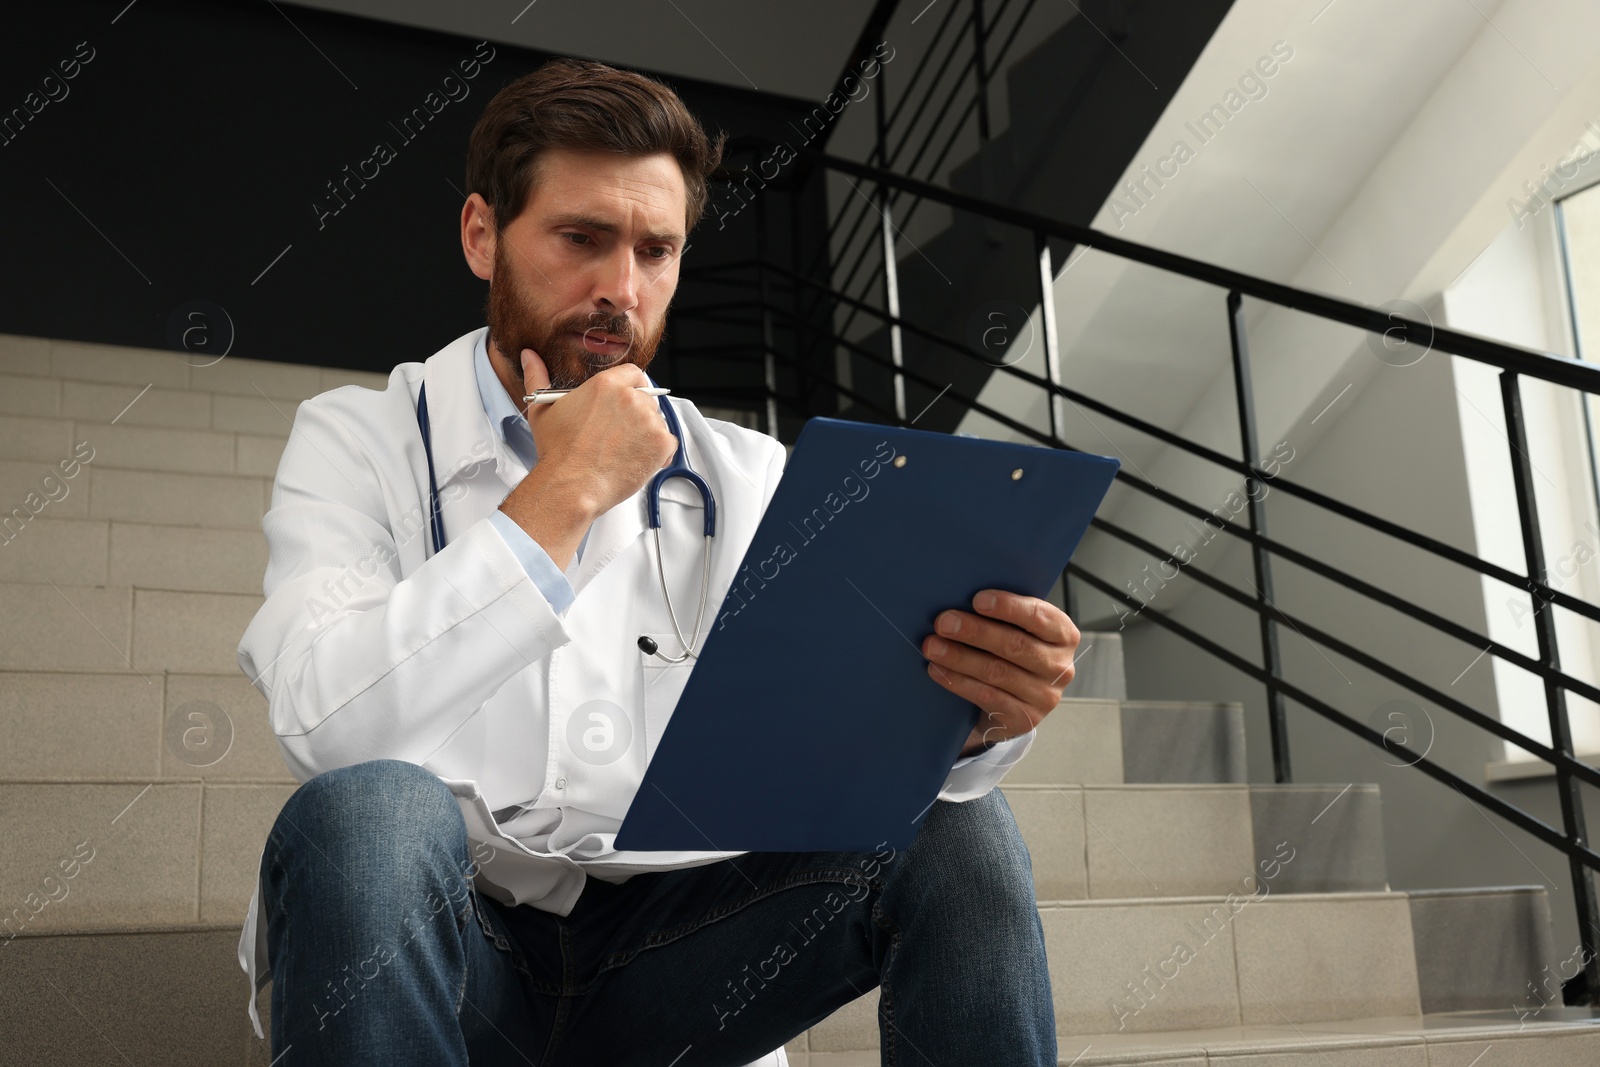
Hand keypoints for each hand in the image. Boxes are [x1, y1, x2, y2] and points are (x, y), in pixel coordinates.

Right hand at [497, 347, 676, 568]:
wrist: (571, 485)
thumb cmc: (557, 452)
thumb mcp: (543, 409)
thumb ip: (538, 376)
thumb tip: (529, 356)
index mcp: (606, 384)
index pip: (633, 373)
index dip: (631, 388)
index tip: (626, 402)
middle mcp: (631, 398)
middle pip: (646, 399)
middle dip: (637, 415)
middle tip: (619, 435)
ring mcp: (649, 421)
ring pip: (657, 421)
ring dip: (646, 434)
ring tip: (623, 451)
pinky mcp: (661, 443)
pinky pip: (668, 443)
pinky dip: (658, 453)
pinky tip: (636, 460)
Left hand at [920, 590, 1079, 758]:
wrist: (1011, 702)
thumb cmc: (1009, 653)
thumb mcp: (1017, 630)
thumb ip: (1003, 615)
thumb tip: (961, 596)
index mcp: (1063, 635)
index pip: (1040, 617)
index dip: (1009, 607)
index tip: (977, 600)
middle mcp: (1060, 667)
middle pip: (1015, 646)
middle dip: (975, 632)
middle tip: (943, 622)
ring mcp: (1045, 696)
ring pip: (997, 672)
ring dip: (960, 657)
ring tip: (932, 646)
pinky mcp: (1024, 719)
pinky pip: (987, 697)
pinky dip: (959, 682)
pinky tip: (938, 670)